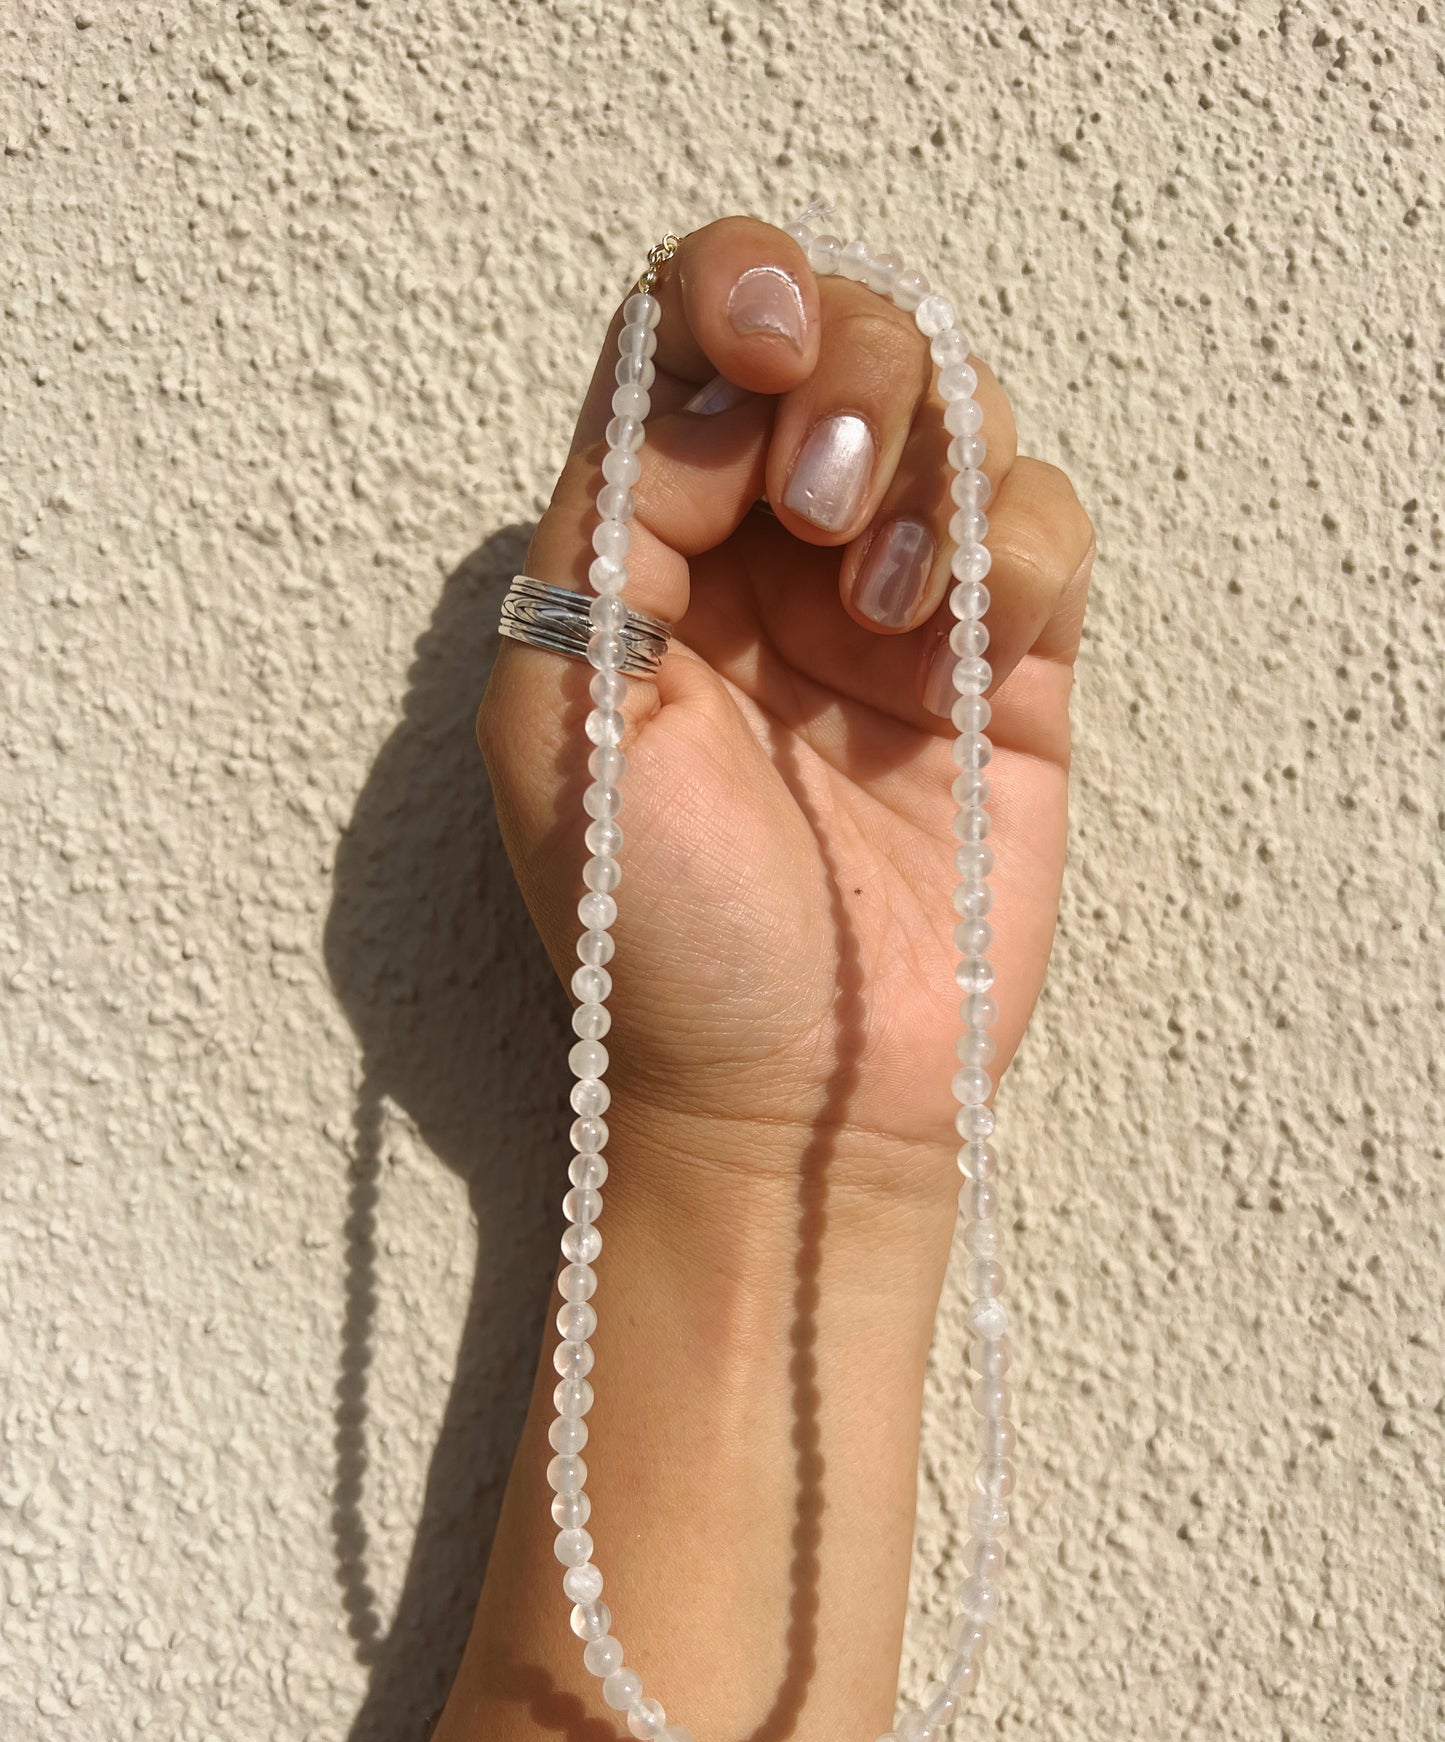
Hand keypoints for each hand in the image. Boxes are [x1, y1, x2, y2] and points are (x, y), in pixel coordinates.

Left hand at [477, 216, 1093, 1166]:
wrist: (790, 1100)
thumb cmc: (654, 935)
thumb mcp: (560, 726)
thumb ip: (607, 535)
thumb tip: (712, 402)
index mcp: (647, 550)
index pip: (690, 338)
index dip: (736, 290)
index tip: (763, 348)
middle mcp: (772, 558)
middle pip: (844, 339)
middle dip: (849, 378)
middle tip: (822, 504)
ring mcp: (899, 608)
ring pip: (959, 411)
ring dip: (933, 464)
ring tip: (886, 603)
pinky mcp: (1010, 674)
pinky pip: (1045, 532)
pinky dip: (1018, 555)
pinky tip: (956, 659)